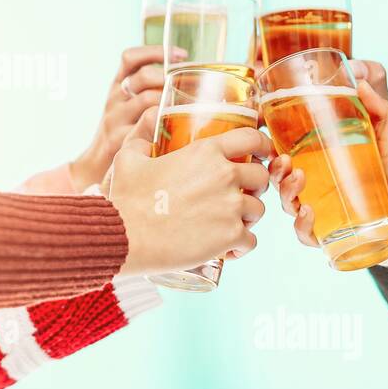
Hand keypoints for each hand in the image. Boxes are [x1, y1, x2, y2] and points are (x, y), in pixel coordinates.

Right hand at [69, 45, 185, 191]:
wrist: (93, 165)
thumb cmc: (120, 133)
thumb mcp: (127, 108)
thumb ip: (149, 93)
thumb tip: (191, 84)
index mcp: (116, 87)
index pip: (130, 58)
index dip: (155, 51)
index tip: (181, 54)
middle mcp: (114, 99)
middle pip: (142, 77)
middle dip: (169, 78)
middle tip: (190, 86)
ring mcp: (115, 119)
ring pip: (147, 100)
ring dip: (170, 101)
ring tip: (188, 106)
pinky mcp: (118, 139)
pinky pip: (144, 127)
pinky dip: (162, 124)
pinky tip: (174, 128)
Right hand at [108, 108, 272, 275]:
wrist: (126, 235)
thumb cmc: (126, 197)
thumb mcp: (128, 159)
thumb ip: (141, 143)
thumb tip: (146, 142)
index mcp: (206, 152)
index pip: (251, 138)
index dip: (261, 145)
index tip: (259, 153)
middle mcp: (225, 175)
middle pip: (261, 176)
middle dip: (254, 186)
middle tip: (239, 195)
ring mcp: (231, 206)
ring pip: (258, 210)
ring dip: (247, 217)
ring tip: (228, 225)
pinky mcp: (231, 235)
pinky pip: (250, 240)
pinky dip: (241, 246)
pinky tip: (227, 250)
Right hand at [270, 61, 387, 246]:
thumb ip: (378, 106)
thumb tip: (361, 75)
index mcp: (323, 163)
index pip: (288, 154)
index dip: (272, 145)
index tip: (267, 133)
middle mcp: (317, 188)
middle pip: (281, 179)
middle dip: (274, 169)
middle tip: (284, 160)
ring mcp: (322, 213)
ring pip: (288, 204)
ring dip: (285, 191)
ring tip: (298, 178)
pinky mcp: (332, 236)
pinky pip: (306, 234)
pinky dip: (303, 225)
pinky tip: (308, 212)